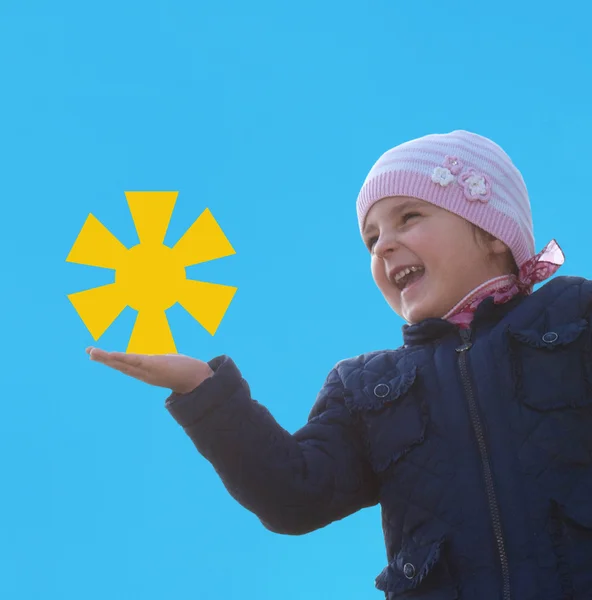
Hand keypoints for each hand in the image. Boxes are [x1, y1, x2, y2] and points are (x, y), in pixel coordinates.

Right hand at [86, 347, 213, 393]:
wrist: (198, 380)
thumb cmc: (189, 373)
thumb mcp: (175, 366)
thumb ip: (169, 364)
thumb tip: (172, 359)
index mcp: (147, 373)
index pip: (126, 366)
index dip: (113, 361)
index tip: (99, 355)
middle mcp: (144, 374)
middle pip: (120, 365)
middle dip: (104, 359)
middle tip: (88, 351)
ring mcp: (147, 370)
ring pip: (123, 363)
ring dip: (106, 357)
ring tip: (91, 351)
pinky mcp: (153, 365)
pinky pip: (133, 361)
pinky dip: (120, 358)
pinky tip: (109, 355)